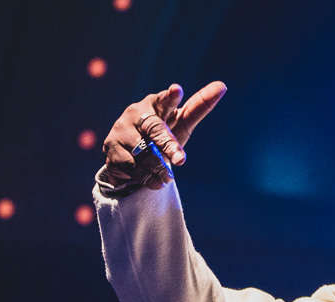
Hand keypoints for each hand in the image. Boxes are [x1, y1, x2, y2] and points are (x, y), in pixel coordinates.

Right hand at [102, 81, 226, 189]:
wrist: (132, 160)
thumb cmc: (163, 134)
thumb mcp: (181, 123)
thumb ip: (199, 107)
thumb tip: (222, 85)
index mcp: (154, 104)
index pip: (163, 100)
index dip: (170, 97)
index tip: (177, 90)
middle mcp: (134, 114)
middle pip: (154, 129)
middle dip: (168, 145)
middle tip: (181, 160)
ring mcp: (120, 132)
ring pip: (144, 152)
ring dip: (160, 168)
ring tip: (169, 177)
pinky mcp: (112, 151)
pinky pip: (133, 167)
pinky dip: (149, 178)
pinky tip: (157, 182)